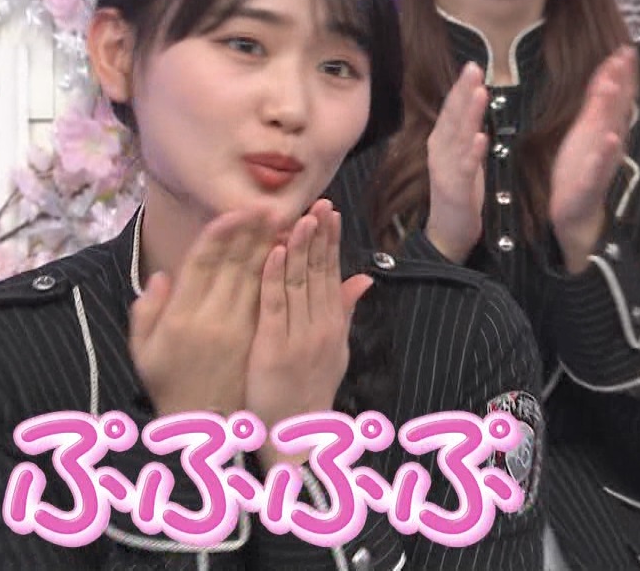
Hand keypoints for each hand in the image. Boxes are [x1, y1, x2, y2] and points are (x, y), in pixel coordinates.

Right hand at [129, 208, 276, 417]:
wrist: (201, 431)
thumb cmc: (167, 385)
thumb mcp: (142, 351)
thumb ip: (146, 312)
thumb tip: (161, 277)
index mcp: (180, 318)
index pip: (202, 265)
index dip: (220, 235)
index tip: (235, 211)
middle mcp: (211, 322)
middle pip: (234, 266)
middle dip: (252, 233)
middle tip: (269, 203)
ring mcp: (238, 332)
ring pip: (256, 280)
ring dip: (271, 248)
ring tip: (286, 220)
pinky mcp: (256, 342)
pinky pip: (268, 301)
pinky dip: (277, 276)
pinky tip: (288, 256)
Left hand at [246, 200, 373, 467]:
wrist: (298, 436)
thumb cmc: (311, 392)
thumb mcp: (336, 349)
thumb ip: (345, 311)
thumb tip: (364, 277)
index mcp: (332, 324)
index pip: (333, 273)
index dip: (331, 241)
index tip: (329, 211)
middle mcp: (320, 327)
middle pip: (320, 272)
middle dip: (320, 235)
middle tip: (319, 202)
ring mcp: (298, 336)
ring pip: (300, 283)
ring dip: (301, 248)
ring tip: (301, 217)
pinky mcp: (274, 347)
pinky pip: (275, 306)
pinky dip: (276, 277)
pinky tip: (277, 251)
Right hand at [424, 62, 486, 262]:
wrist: (448, 232)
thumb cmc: (459, 192)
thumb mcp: (462, 156)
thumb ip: (465, 132)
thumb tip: (474, 104)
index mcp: (442, 142)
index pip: (452, 110)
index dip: (460, 88)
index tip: (472, 65)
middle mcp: (439, 151)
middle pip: (452, 116)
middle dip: (462, 91)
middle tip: (473, 67)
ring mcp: (445, 170)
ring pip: (458, 137)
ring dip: (469, 115)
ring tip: (479, 93)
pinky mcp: (455, 189)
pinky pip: (465, 168)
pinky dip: (473, 152)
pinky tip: (481, 137)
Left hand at [549, 46, 637, 272]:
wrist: (577, 209)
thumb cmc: (580, 166)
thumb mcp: (586, 129)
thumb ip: (597, 101)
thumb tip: (608, 69)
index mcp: (604, 127)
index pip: (617, 96)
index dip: (622, 72)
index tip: (625, 47)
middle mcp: (608, 140)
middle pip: (617, 108)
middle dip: (621, 82)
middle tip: (624, 56)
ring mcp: (601, 161)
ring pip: (610, 132)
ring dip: (613, 111)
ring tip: (612, 87)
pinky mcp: (591, 182)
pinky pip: (599, 167)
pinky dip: (604, 153)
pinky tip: (608, 139)